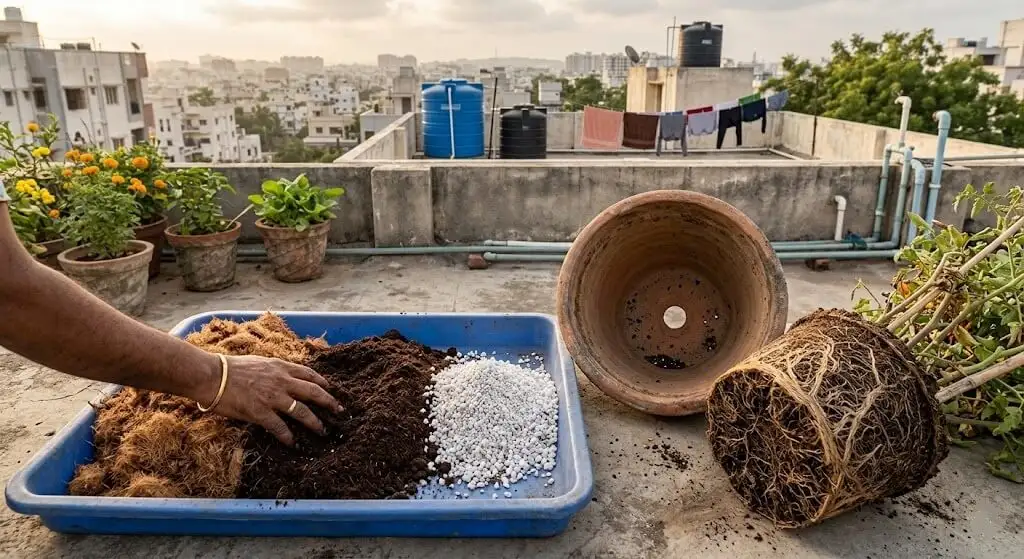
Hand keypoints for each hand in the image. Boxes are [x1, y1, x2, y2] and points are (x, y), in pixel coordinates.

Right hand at [208, 354, 341, 445]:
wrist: (211, 375)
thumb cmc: (230, 368)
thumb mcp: (259, 362)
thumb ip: (273, 370)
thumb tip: (281, 377)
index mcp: (280, 367)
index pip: (309, 374)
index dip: (323, 383)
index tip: (331, 389)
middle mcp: (281, 381)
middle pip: (313, 392)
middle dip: (329, 402)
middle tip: (340, 410)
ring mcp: (272, 397)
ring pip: (302, 411)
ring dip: (314, 423)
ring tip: (323, 431)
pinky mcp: (260, 412)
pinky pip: (280, 427)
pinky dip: (288, 437)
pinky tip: (293, 443)